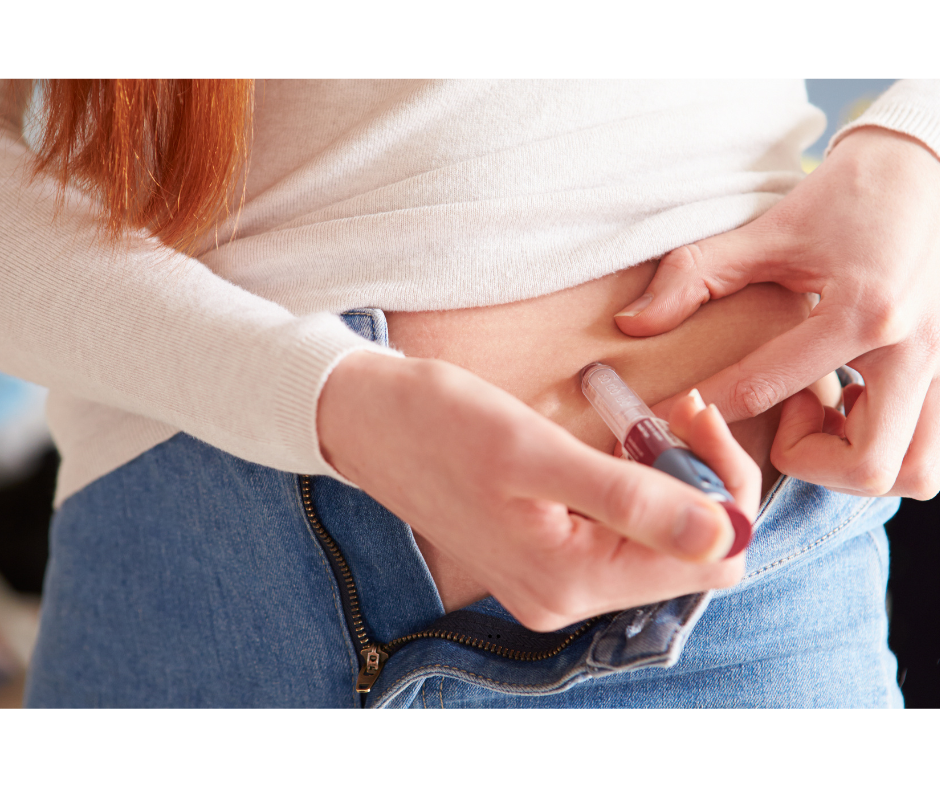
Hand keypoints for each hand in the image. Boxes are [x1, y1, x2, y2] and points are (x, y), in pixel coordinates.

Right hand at [318, 352, 757, 630]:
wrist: (366, 421)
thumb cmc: (438, 425)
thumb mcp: (536, 452)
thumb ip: (630, 499)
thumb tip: (722, 536)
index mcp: (570, 580)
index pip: (708, 561)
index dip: (723, 490)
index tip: (699, 422)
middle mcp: (566, 597)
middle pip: (686, 556)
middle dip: (697, 480)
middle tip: (675, 411)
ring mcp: (552, 581)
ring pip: (654, 542)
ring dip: (665, 478)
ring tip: (644, 420)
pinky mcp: (541, 556)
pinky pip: (617, 533)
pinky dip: (632, 485)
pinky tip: (617, 443)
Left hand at [615, 127, 939, 499]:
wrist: (921, 174)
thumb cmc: (842, 201)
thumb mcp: (765, 233)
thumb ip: (693, 278)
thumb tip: (632, 324)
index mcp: (862, 312)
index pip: (764, 390)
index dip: (704, 412)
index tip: (671, 417)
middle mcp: (915, 351)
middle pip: (863, 467)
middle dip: (803, 460)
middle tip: (780, 415)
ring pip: (912, 472)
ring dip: (853, 463)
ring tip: (821, 419)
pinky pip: (929, 453)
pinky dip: (886, 451)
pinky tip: (850, 410)